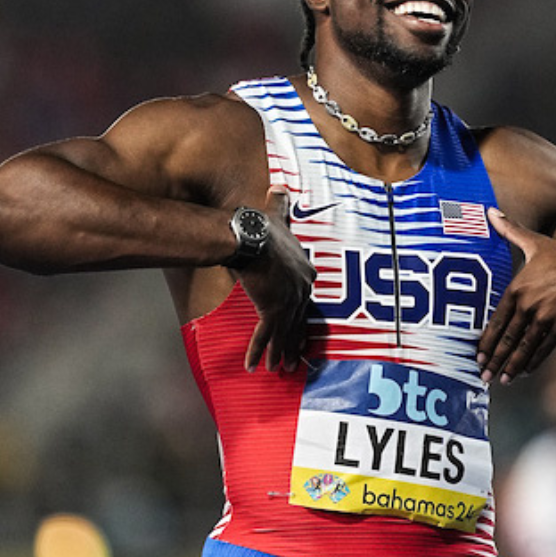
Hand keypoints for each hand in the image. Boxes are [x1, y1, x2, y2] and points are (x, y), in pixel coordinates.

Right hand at [238, 186, 316, 372]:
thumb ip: (280, 203)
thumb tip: (279, 186)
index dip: (300, 317)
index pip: (304, 300)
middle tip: (293, 361)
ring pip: (284, 334)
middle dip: (294, 343)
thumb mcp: (276, 213)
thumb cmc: (261, 226)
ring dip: (279, 354)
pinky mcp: (273, 310)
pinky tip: (253, 366)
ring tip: (278, 370)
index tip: (299, 330)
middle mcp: (302, 289)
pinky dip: (258, 352)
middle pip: (298, 322)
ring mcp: (290, 302)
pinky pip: (265, 336)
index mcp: (305, 272)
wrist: (251, 237)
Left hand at [478, 208, 555, 383]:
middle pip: (507, 338)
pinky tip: (524, 371)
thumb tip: (489, 212)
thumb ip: (510, 230)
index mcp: (518, 288)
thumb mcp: (536, 242)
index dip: (486, 340)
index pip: (497, 320)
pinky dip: (533, 361)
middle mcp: (529, 305)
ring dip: (511, 366)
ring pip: (524, 347)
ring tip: (501, 379)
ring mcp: (546, 318)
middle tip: (481, 374)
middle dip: (493, 358)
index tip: (476, 354)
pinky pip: (544, 349)